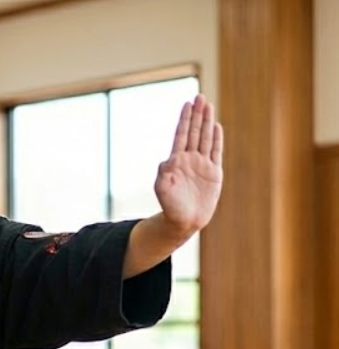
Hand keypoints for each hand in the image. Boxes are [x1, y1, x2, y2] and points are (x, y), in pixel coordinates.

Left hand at [155, 95, 223, 235]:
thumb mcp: (162, 190)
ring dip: (207, 122)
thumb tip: (167, 161)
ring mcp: (202, 164)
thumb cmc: (170, 207)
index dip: (184, 120)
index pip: (181, 135)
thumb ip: (163, 174)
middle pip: (194, 132)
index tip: (187, 104)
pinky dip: (216, 139)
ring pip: (205, 138)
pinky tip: (216, 126)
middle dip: (197, 115)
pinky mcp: (213, 173)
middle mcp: (189, 159)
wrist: (184, 221)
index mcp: (176, 161)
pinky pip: (216, 152)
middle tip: (199, 97)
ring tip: (208, 105)